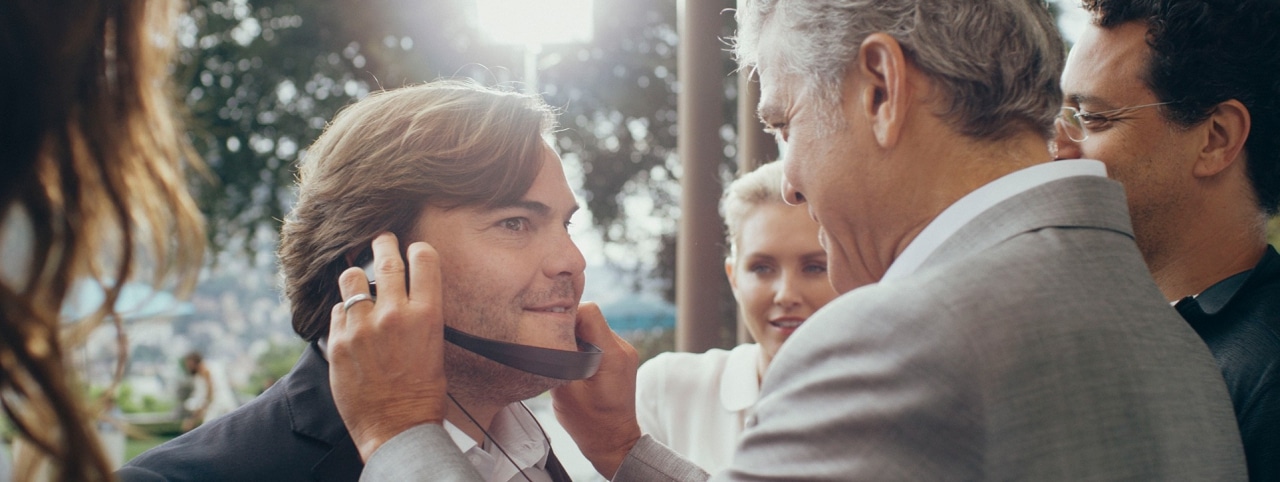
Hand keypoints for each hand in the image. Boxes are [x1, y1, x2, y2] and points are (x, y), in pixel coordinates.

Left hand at [328, 232, 448, 460]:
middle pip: (386, 259)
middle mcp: (394, 314)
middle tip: (382, 239)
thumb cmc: (423, 392)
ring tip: (358, 281)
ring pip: (352, 278)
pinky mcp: (337, 342)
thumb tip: (407, 291)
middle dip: (384, 244)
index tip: (414, 249)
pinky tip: (351, 325)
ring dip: (357, 277)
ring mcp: (362, 327)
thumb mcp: (434, 346)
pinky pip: (337, 312)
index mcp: (426, 314)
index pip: (423, 258)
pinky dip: (344, 314)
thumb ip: (419, 314)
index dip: (418, 249)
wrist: (397, 429)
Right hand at [551, 302, 641, 478]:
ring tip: (563, 358)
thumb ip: (556, 359)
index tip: (550, 329)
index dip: (565, 314)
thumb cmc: (589, 423)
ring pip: (593, 328)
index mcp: (611, 355)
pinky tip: (573, 364)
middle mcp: (622, 348)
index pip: (589, 311)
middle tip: (553, 345)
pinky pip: (599, 340)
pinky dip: (584, 346)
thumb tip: (544, 336)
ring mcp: (624, 352)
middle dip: (568, 327)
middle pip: (590, 317)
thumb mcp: (564, 392)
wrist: (614, 442)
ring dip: (576, 338)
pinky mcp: (620, 358)